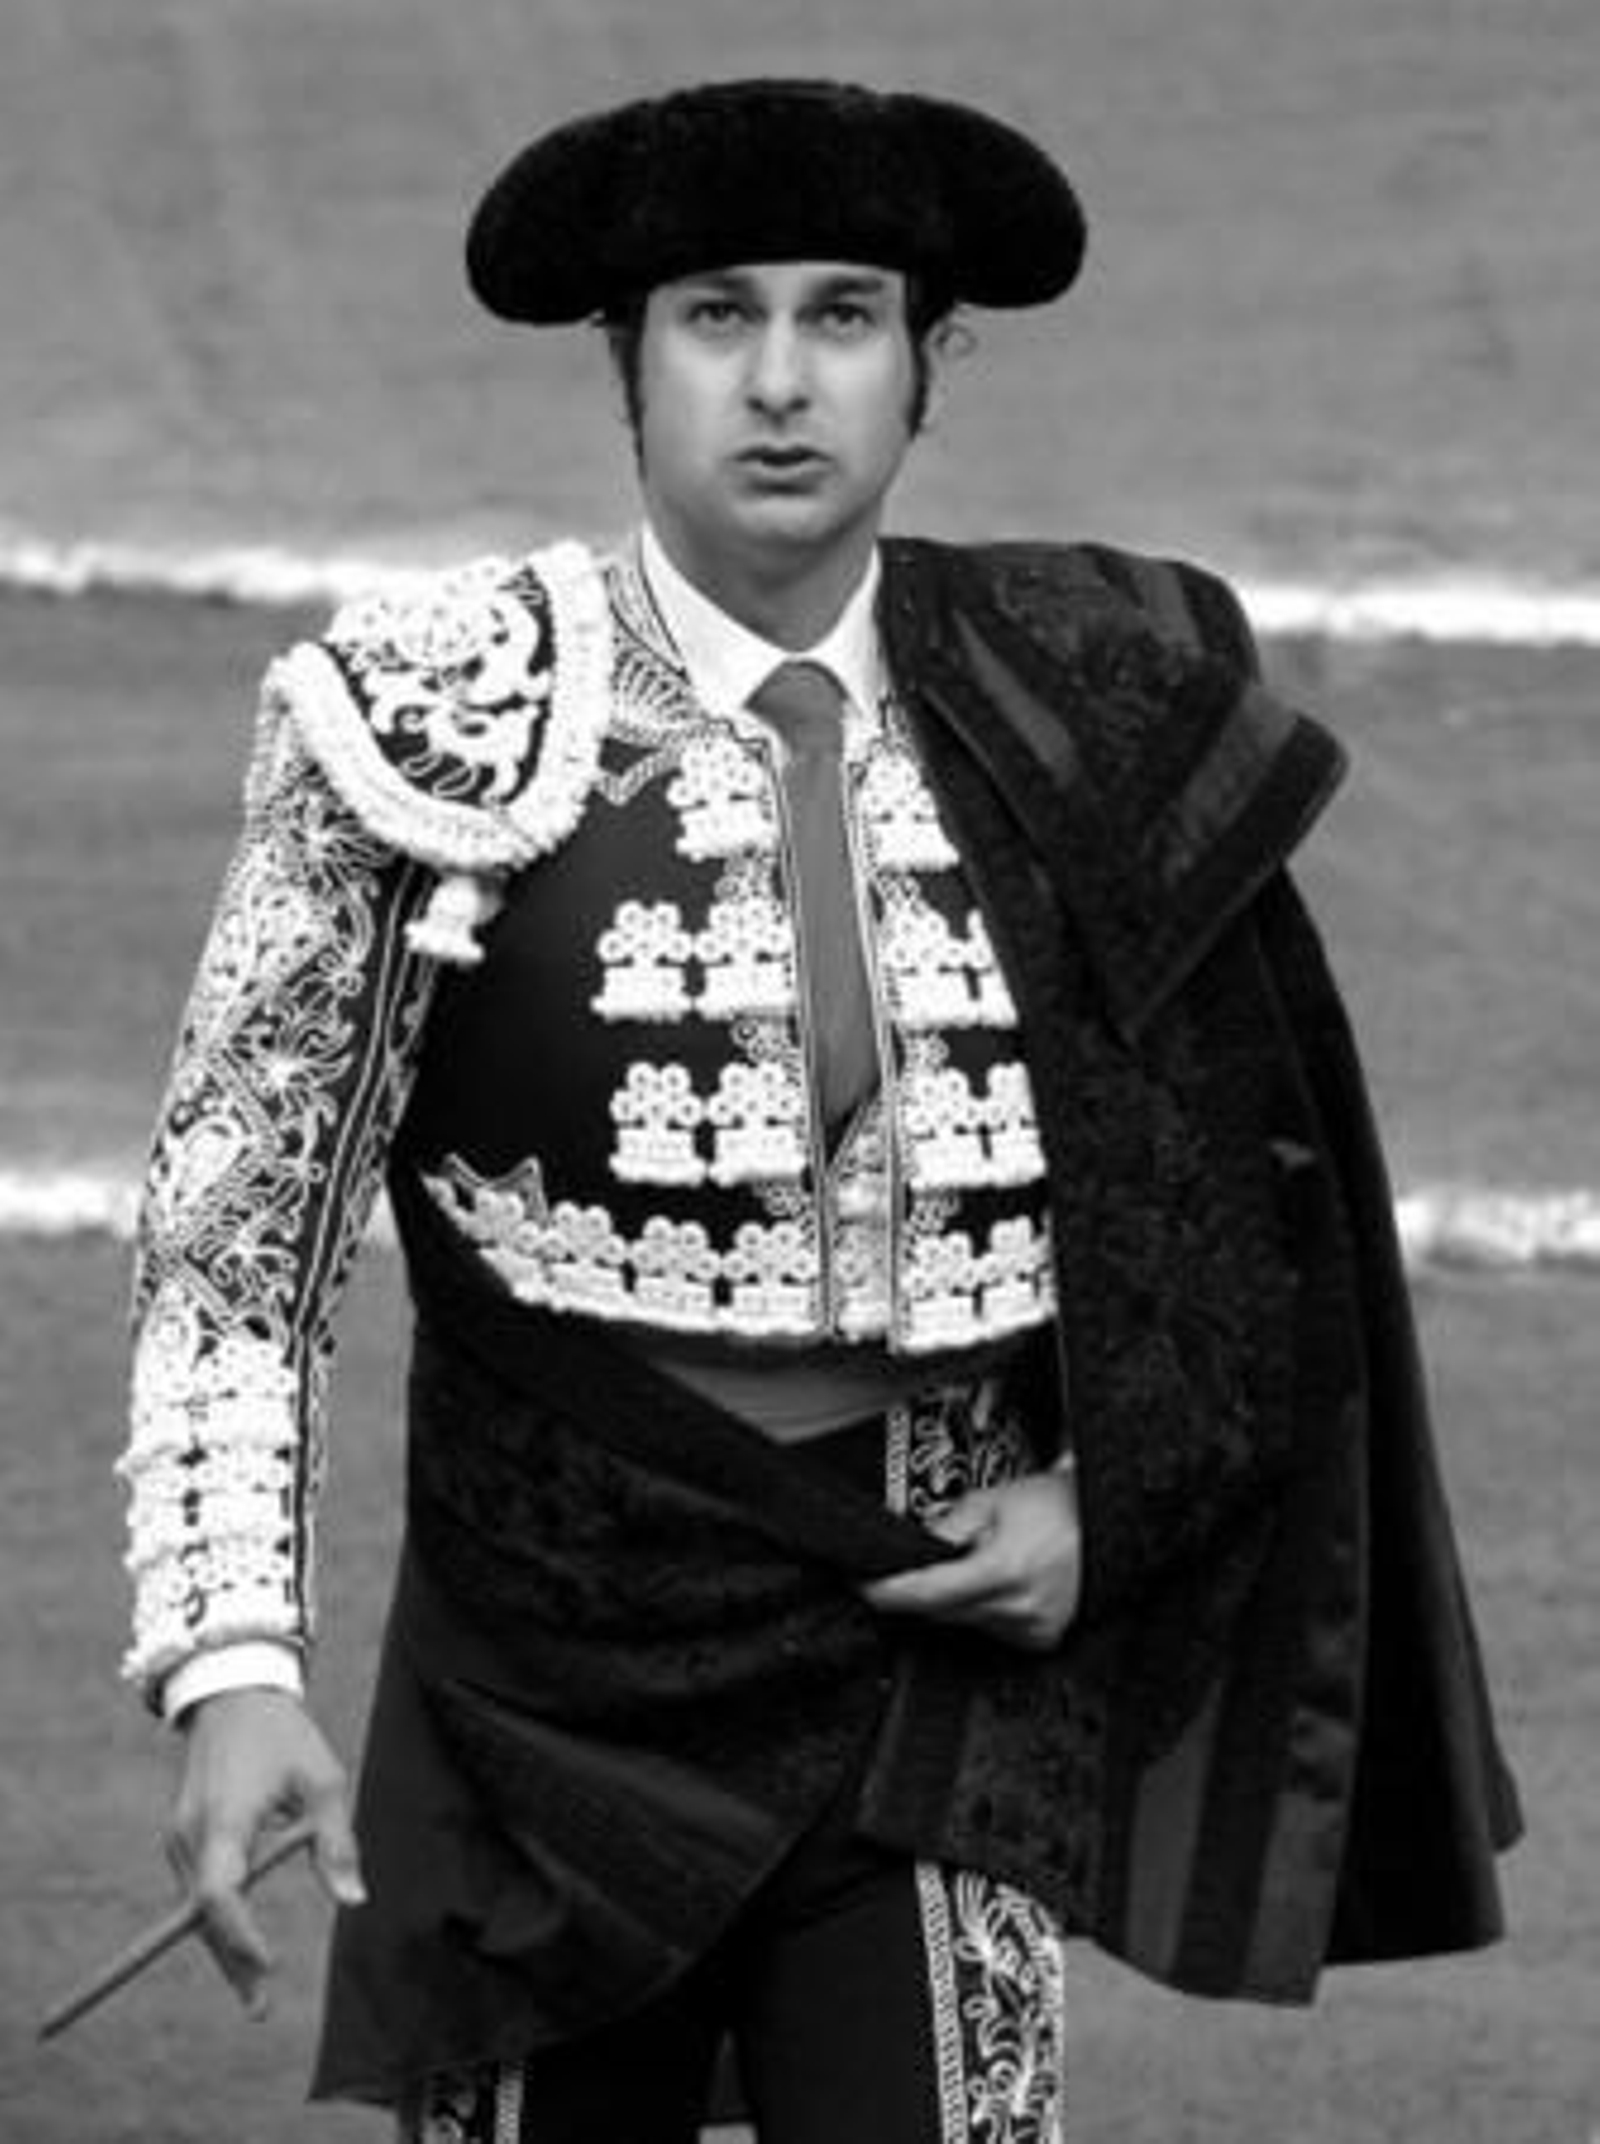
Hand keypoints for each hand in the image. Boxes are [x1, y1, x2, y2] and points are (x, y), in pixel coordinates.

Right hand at [165, 1688, 364, 2017]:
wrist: (233, 1695)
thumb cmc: (284, 1736)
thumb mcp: (322, 1781)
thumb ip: (334, 1843)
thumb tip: (353, 1901)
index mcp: (224, 1819)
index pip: (219, 1891)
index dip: (239, 1932)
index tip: (266, 1963)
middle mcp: (191, 1834)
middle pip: (205, 1913)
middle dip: (232, 1960)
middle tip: (260, 2009)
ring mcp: (180, 1837)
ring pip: (197, 1907)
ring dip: (224, 1947)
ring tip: (255, 1994)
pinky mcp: (182, 1837)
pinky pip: (198, 1889)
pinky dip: (218, 1920)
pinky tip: (241, 1950)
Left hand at [862, 1469, 1081, 1652]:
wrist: (1109, 1519)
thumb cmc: (1059, 1504)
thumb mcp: (993, 1500)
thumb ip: (947, 1527)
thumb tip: (912, 1546)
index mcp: (1004, 1571)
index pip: (926, 1593)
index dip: (888, 1592)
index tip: (863, 1587)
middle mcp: (1018, 1609)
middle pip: (942, 1610)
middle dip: (927, 1587)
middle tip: (932, 1558)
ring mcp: (1032, 1629)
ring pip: (966, 1620)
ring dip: (960, 1596)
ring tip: (986, 1559)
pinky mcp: (1041, 1639)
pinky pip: (992, 1627)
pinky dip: (986, 1607)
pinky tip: (1005, 1580)